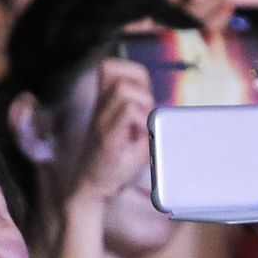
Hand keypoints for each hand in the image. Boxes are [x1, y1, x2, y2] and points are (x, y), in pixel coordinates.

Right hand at [67, 59, 154, 207]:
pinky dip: (140, 122)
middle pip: (121, 73)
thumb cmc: (113, 165)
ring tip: (140, 128)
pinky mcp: (106, 136)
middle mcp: (100, 109)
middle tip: (144, 113)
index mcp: (104, 105)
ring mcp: (101, 121)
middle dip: (142, 87)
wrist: (91, 190)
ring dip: (142, 105)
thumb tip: (165, 104)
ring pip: (124, 90)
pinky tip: (137, 139)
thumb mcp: (133, 136)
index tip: (142, 94)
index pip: (112, 67)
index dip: (133, 73)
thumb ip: (145, 116)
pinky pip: (128, 112)